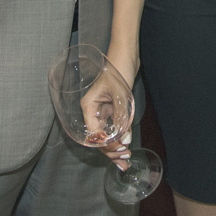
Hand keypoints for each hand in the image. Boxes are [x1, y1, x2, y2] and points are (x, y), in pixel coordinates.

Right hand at [100, 46, 139, 170]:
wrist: (126, 55)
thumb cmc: (119, 70)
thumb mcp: (121, 96)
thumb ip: (122, 120)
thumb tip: (124, 141)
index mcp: (88, 107)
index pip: (95, 135)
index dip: (107, 146)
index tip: (121, 151)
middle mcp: (92, 111)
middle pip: (98, 138)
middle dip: (110, 151)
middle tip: (125, 160)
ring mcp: (101, 111)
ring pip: (104, 135)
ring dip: (114, 148)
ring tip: (125, 160)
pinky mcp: (110, 109)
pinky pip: (111, 128)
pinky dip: (118, 138)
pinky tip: (124, 147)